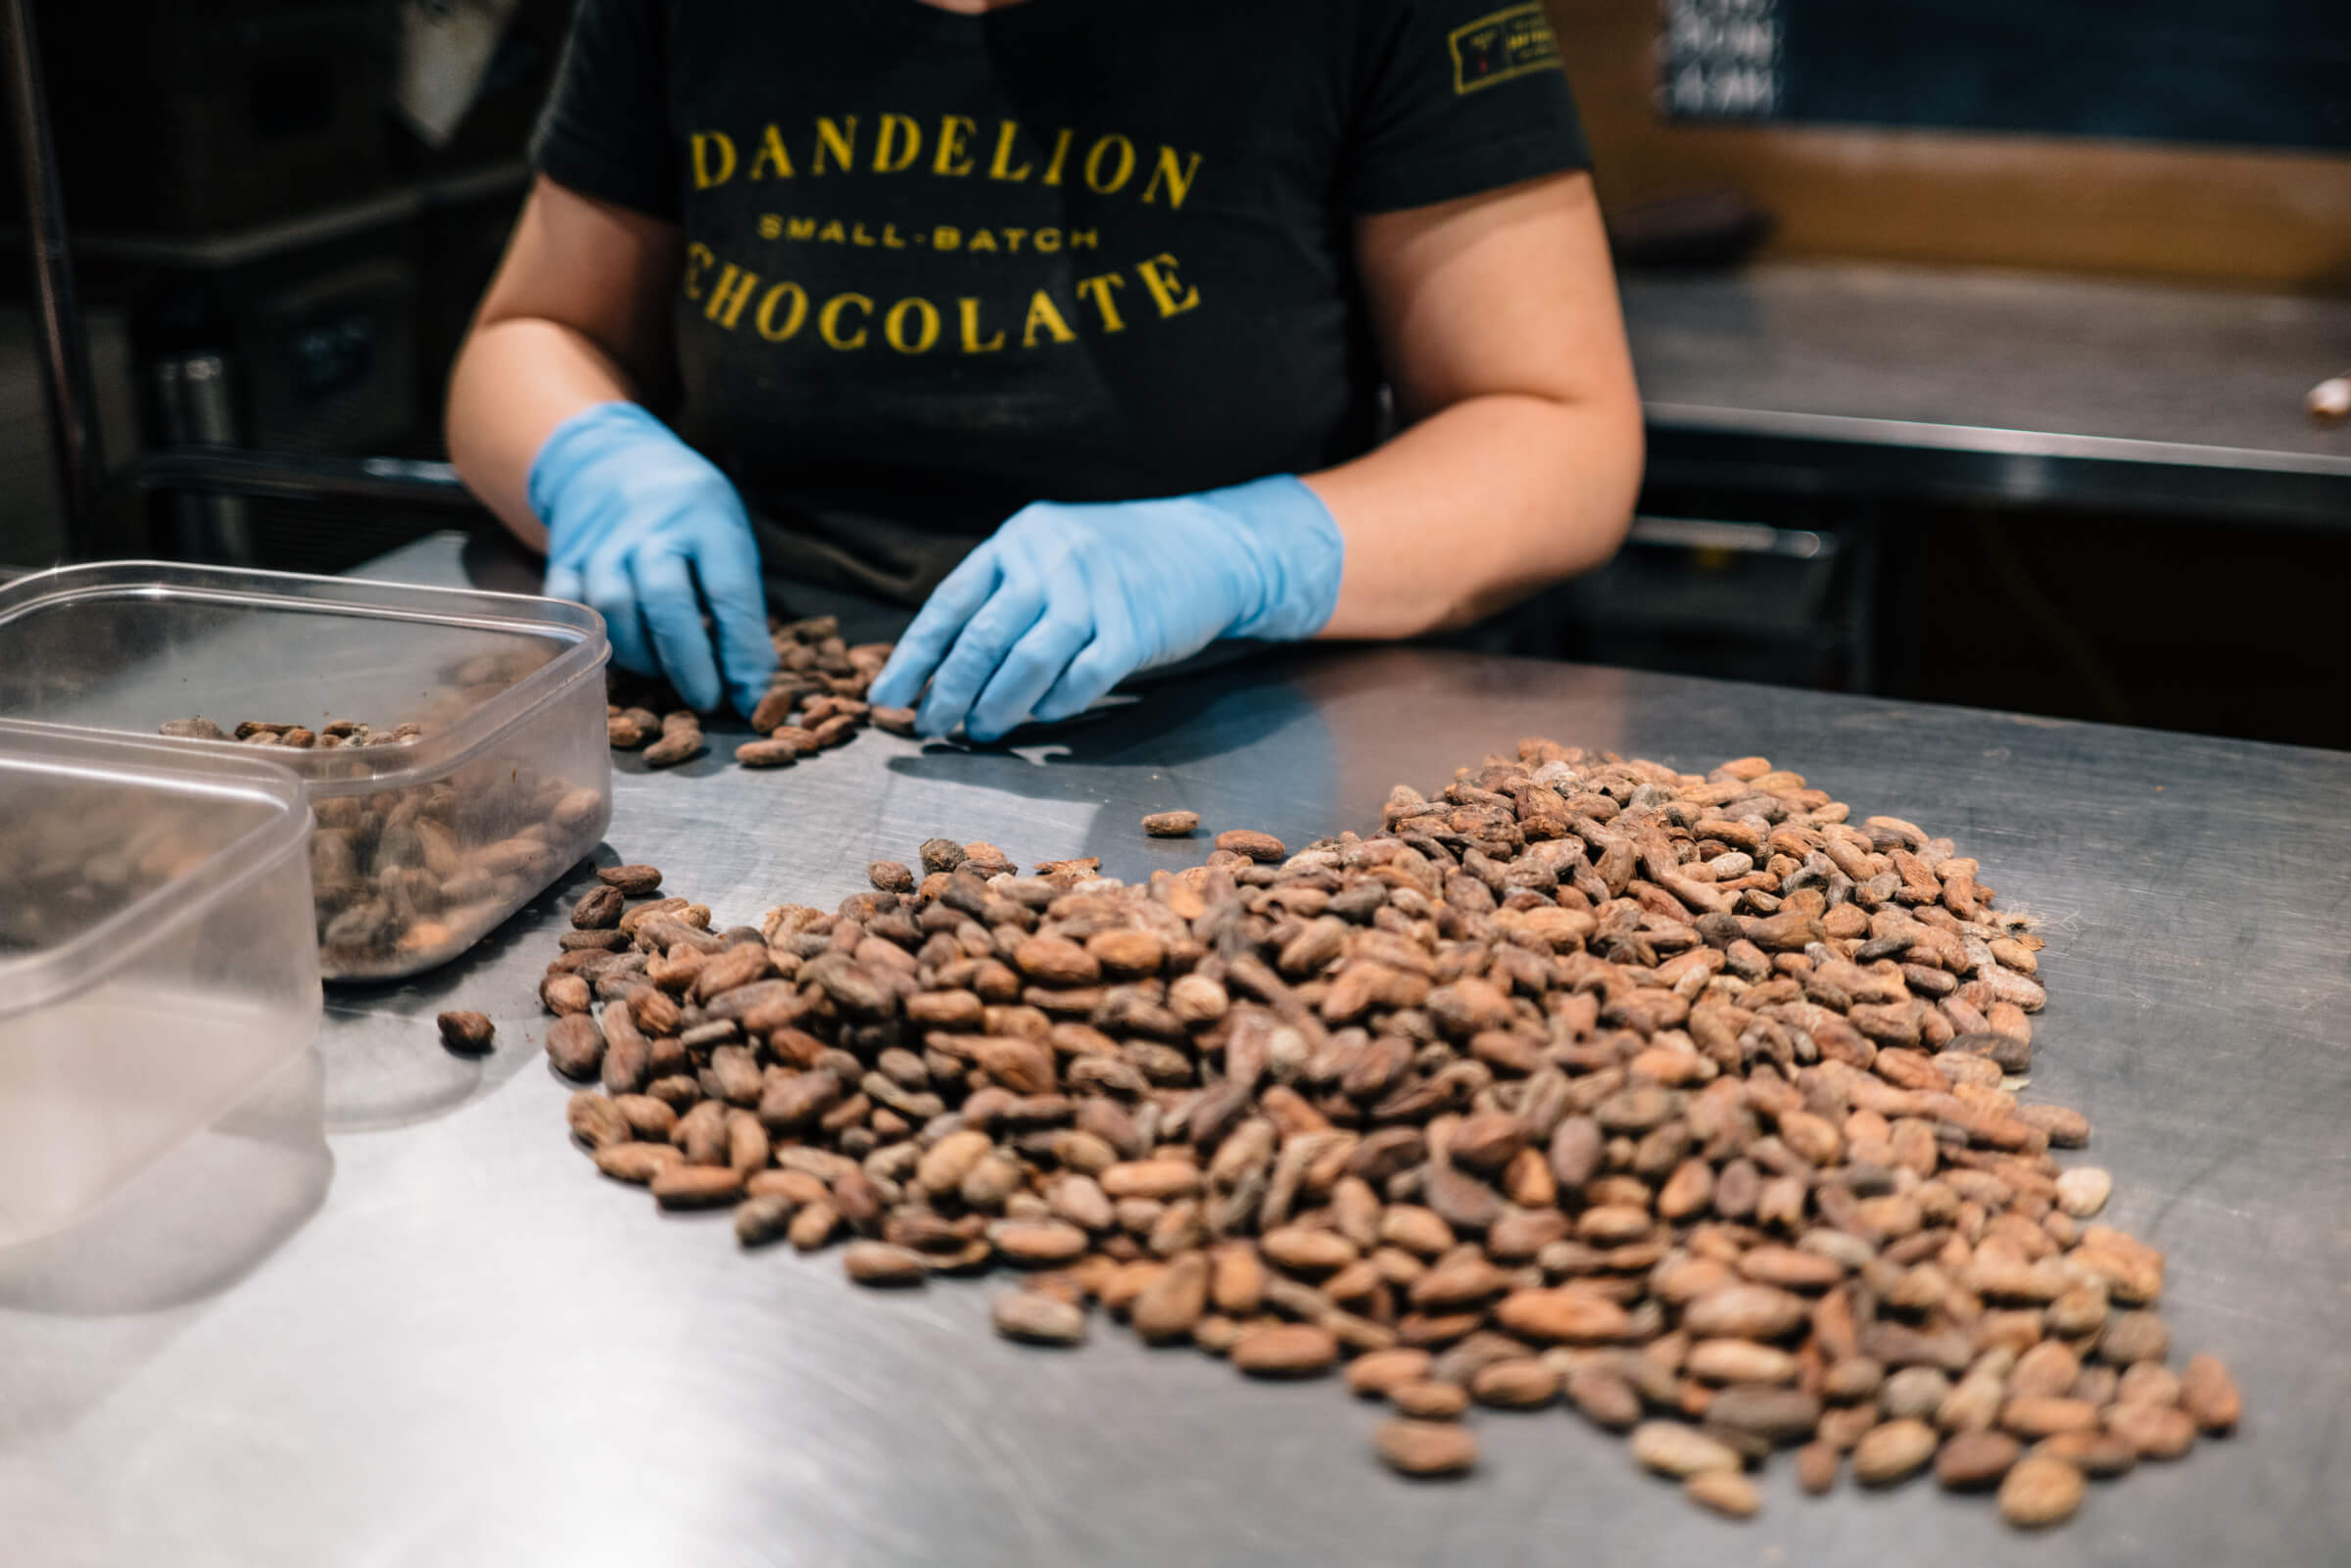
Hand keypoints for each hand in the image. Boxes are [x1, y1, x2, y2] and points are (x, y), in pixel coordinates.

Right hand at [530, 401, 775, 715]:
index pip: (729, 592)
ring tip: (663, 673)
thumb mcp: (729, 541)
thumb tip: (754, 684)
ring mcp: (603, 543)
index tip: (750, 696)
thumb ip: (741, 607)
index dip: (741, 650)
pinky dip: (590, 641)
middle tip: (706, 700)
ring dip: (641, 656)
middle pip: (666, 601)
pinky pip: (571, 608)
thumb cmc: (689, 514)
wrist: (615, 461)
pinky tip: (616, 654)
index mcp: (706, 522)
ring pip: (614, 610)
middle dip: (688, 661)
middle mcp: (651, 530)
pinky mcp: (566, 557)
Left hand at [867, 476, 1343, 740]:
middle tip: (931, 728)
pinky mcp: (1135, 629)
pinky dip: (1055, 705)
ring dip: (997, 707)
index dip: (915, 657)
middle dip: (950, 691)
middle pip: (984, 638)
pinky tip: (1042, 715)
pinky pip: (1082, 679)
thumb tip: (937, 669)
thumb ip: (1002, 597)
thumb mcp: (1050, 556)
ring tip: (981, 731)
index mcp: (1018, 541)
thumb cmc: (1112, 563)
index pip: (951, 604)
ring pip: (1028, 663)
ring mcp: (1095, 593)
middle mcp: (1051, 560)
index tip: (886, 697)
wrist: (1205, 546)